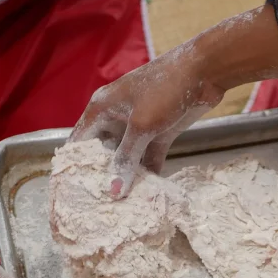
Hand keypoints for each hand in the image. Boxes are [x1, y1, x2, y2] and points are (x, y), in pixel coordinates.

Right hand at [71, 5, 277, 198]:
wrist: (204, 72)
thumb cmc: (165, 89)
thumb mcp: (141, 126)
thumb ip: (126, 159)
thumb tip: (114, 192)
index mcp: (101, 108)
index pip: (79, 142)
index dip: (75, 166)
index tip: (73, 192)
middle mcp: (115, 117)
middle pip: (102, 152)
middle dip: (103, 176)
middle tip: (99, 205)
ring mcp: (138, 125)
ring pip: (127, 156)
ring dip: (127, 177)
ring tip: (122, 205)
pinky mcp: (158, 131)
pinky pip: (147, 156)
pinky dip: (147, 172)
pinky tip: (147, 195)